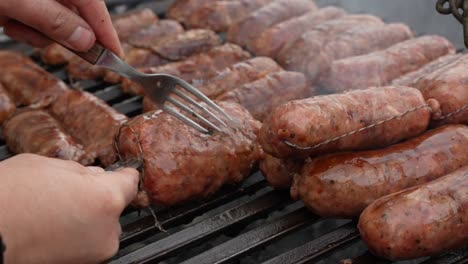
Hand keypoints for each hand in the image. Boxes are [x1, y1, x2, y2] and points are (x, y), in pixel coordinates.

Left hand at [0, 0, 122, 55]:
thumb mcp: (20, 2)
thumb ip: (55, 21)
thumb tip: (87, 40)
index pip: (96, 7)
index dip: (107, 33)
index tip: (116, 56)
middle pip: (76, 18)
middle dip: (61, 33)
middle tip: (47, 34)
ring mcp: (38, 0)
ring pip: (55, 26)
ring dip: (36, 33)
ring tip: (15, 21)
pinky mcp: (24, 7)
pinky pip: (37, 26)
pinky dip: (24, 30)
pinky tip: (8, 20)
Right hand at [0, 154, 138, 263]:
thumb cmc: (8, 199)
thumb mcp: (46, 166)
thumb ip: (80, 172)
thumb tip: (93, 176)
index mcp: (106, 199)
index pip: (130, 183)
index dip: (123, 175)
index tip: (122, 174)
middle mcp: (108, 230)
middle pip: (114, 207)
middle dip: (98, 198)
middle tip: (70, 192)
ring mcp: (95, 253)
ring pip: (101, 227)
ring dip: (88, 219)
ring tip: (56, 213)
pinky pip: (87, 244)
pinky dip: (77, 236)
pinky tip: (53, 227)